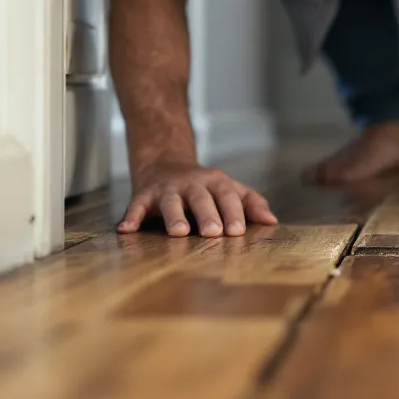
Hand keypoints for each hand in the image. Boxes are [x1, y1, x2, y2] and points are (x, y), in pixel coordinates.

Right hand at [118, 160, 276, 236]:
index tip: (237, 231)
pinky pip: (137, 205)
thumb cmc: (205, 186)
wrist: (165, 164)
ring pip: (171, 201)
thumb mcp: (230, 189)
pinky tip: (127, 230)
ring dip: (174, 216)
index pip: (227, 196)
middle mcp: (192, 184)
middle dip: (207, 215)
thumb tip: (272, 222)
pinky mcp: (145, 194)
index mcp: (216, 183)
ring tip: (178, 232)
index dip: (233, 212)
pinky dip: (132, 216)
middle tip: (213, 233)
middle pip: (201, 198)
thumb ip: (251, 203)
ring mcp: (168, 189)